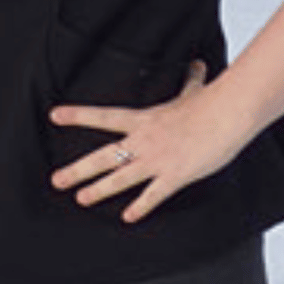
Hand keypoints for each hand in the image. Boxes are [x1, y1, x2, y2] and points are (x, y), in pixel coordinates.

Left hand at [49, 60, 252, 223]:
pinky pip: (153, 195)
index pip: (103, 117)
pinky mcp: (175, 175)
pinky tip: (128, 218)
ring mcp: (157, 159)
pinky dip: (141, 207)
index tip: (54, 115)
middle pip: (103, 156)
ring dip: (99, 190)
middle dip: (78, 170)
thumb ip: (190, 81)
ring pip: (121, 178)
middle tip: (56, 180)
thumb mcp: (194, 91)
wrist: (229, 115)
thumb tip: (199, 64)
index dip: (78, 116)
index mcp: (143, 119)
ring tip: (80, 199)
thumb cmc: (212, 103)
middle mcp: (143, 140)